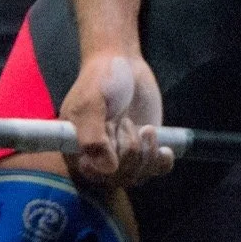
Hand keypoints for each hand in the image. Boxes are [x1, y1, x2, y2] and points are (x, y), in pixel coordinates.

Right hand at [61, 52, 171, 186]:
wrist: (122, 63)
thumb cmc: (100, 80)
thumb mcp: (91, 103)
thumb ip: (92, 136)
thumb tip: (108, 170)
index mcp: (77, 150)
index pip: (94, 175)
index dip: (107, 158)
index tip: (110, 129)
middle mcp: (98, 159)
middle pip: (119, 178)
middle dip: (129, 149)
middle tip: (126, 121)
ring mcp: (123, 156)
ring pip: (138, 176)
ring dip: (146, 151)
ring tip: (144, 128)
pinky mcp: (144, 150)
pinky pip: (156, 170)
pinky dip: (162, 162)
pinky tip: (163, 148)